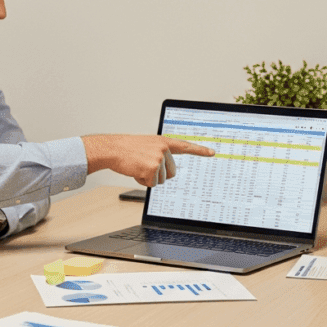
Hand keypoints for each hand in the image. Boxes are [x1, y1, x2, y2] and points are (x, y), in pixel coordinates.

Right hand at [82, 135, 215, 186]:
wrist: (113, 149)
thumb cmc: (127, 149)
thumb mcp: (147, 146)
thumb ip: (159, 153)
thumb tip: (167, 170)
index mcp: (163, 142)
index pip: (186, 146)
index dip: (200, 150)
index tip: (212, 153)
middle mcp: (164, 149)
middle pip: (171, 173)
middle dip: (159, 174)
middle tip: (144, 165)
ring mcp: (158, 158)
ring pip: (161, 180)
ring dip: (149, 177)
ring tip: (138, 166)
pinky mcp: (152, 168)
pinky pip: (152, 184)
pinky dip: (142, 181)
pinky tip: (135, 170)